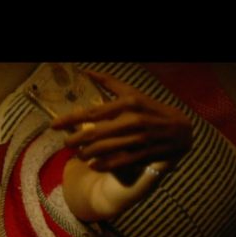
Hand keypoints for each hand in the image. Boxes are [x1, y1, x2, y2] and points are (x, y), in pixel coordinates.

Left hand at [50, 70, 191, 172]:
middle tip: (65, 143)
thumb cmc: (152, 109)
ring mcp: (139, 138)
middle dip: (74, 140)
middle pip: (93, 133)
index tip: (54, 125)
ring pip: (103, 149)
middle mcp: (132, 120)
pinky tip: (93, 164)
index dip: (70, 120)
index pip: (92, 113)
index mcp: (128, 103)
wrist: (181, 130)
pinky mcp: (143, 154)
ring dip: (85, 154)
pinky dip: (102, 164)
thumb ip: (109, 83)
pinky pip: (117, 162)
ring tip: (78, 154)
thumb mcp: (133, 93)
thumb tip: (86, 72)